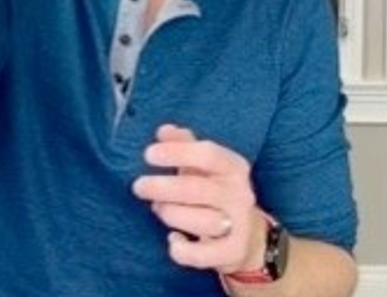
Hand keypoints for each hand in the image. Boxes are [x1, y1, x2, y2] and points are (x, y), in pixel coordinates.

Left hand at [131, 124, 264, 274]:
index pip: (208, 154)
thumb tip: (164, 130)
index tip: (148, 155)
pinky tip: (173, 239)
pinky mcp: (231, 252)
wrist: (248, 236)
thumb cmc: (217, 192)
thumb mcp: (205, 166)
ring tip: (158, 208)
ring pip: (201, 221)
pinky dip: (182, 249)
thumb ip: (184, 145)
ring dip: (171, 214)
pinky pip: (201, 255)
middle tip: (139, 186)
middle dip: (163, 187)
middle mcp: (239, 194)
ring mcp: (238, 225)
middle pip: (198, 189)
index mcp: (234, 167)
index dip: (177, 153)